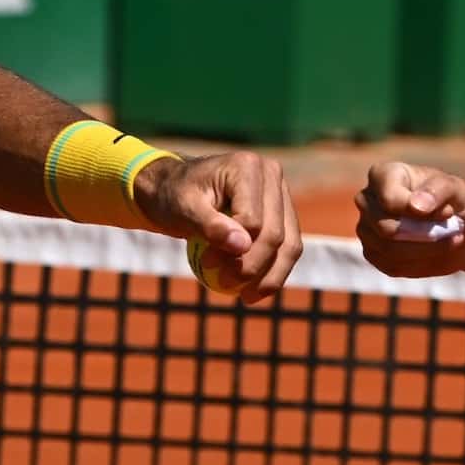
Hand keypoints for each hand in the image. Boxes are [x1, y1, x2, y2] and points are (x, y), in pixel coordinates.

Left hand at [136, 150, 299, 303]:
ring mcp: (282, 194)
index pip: (253, 220)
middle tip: (225, 285)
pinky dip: (274, 273)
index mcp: (247, 167)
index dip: (234, 250)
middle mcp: (272, 175)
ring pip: (290, 245)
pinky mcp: (283, 213)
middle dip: (252, 267)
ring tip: (246, 297)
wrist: (177, 190)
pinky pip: (287, 248)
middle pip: (275, 234)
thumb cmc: (174, 196)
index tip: (208, 264)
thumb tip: (241, 246)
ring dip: (271, 277)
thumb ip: (211, 225)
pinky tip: (255, 292)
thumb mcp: (183, 209)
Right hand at [356, 161, 464, 278]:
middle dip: (425, 234)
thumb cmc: (456, 200)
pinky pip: (392, 266)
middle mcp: (367, 200)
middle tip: (453, 230)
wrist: (461, 228)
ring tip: (451, 240)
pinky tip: (437, 252)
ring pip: (390, 250)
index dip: (417, 211)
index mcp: (383, 175)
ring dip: (427, 250)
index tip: (448, 212)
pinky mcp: (373, 254)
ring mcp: (366, 228)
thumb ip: (438, 190)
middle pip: (387, 228)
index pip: (389, 199)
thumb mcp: (457, 188)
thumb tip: (416, 206)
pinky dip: (421, 263)